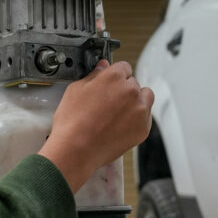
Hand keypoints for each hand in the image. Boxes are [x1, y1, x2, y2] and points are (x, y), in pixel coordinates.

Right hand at [39, 60, 153, 191]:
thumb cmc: (72, 121)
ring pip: (145, 98)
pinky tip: (120, 125)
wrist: (76, 149)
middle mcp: (131, 90)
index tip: (109, 83)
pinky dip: (136, 118)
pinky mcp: (143, 128)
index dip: (114, 76)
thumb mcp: (76, 90)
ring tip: (118, 113)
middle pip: (133, 83)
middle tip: (108, 102)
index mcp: (114, 77)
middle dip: (123, 89)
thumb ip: (93, 75)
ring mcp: (140, 110)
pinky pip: (145, 117)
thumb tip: (103, 67)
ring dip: (136, 101)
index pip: (123, 67)